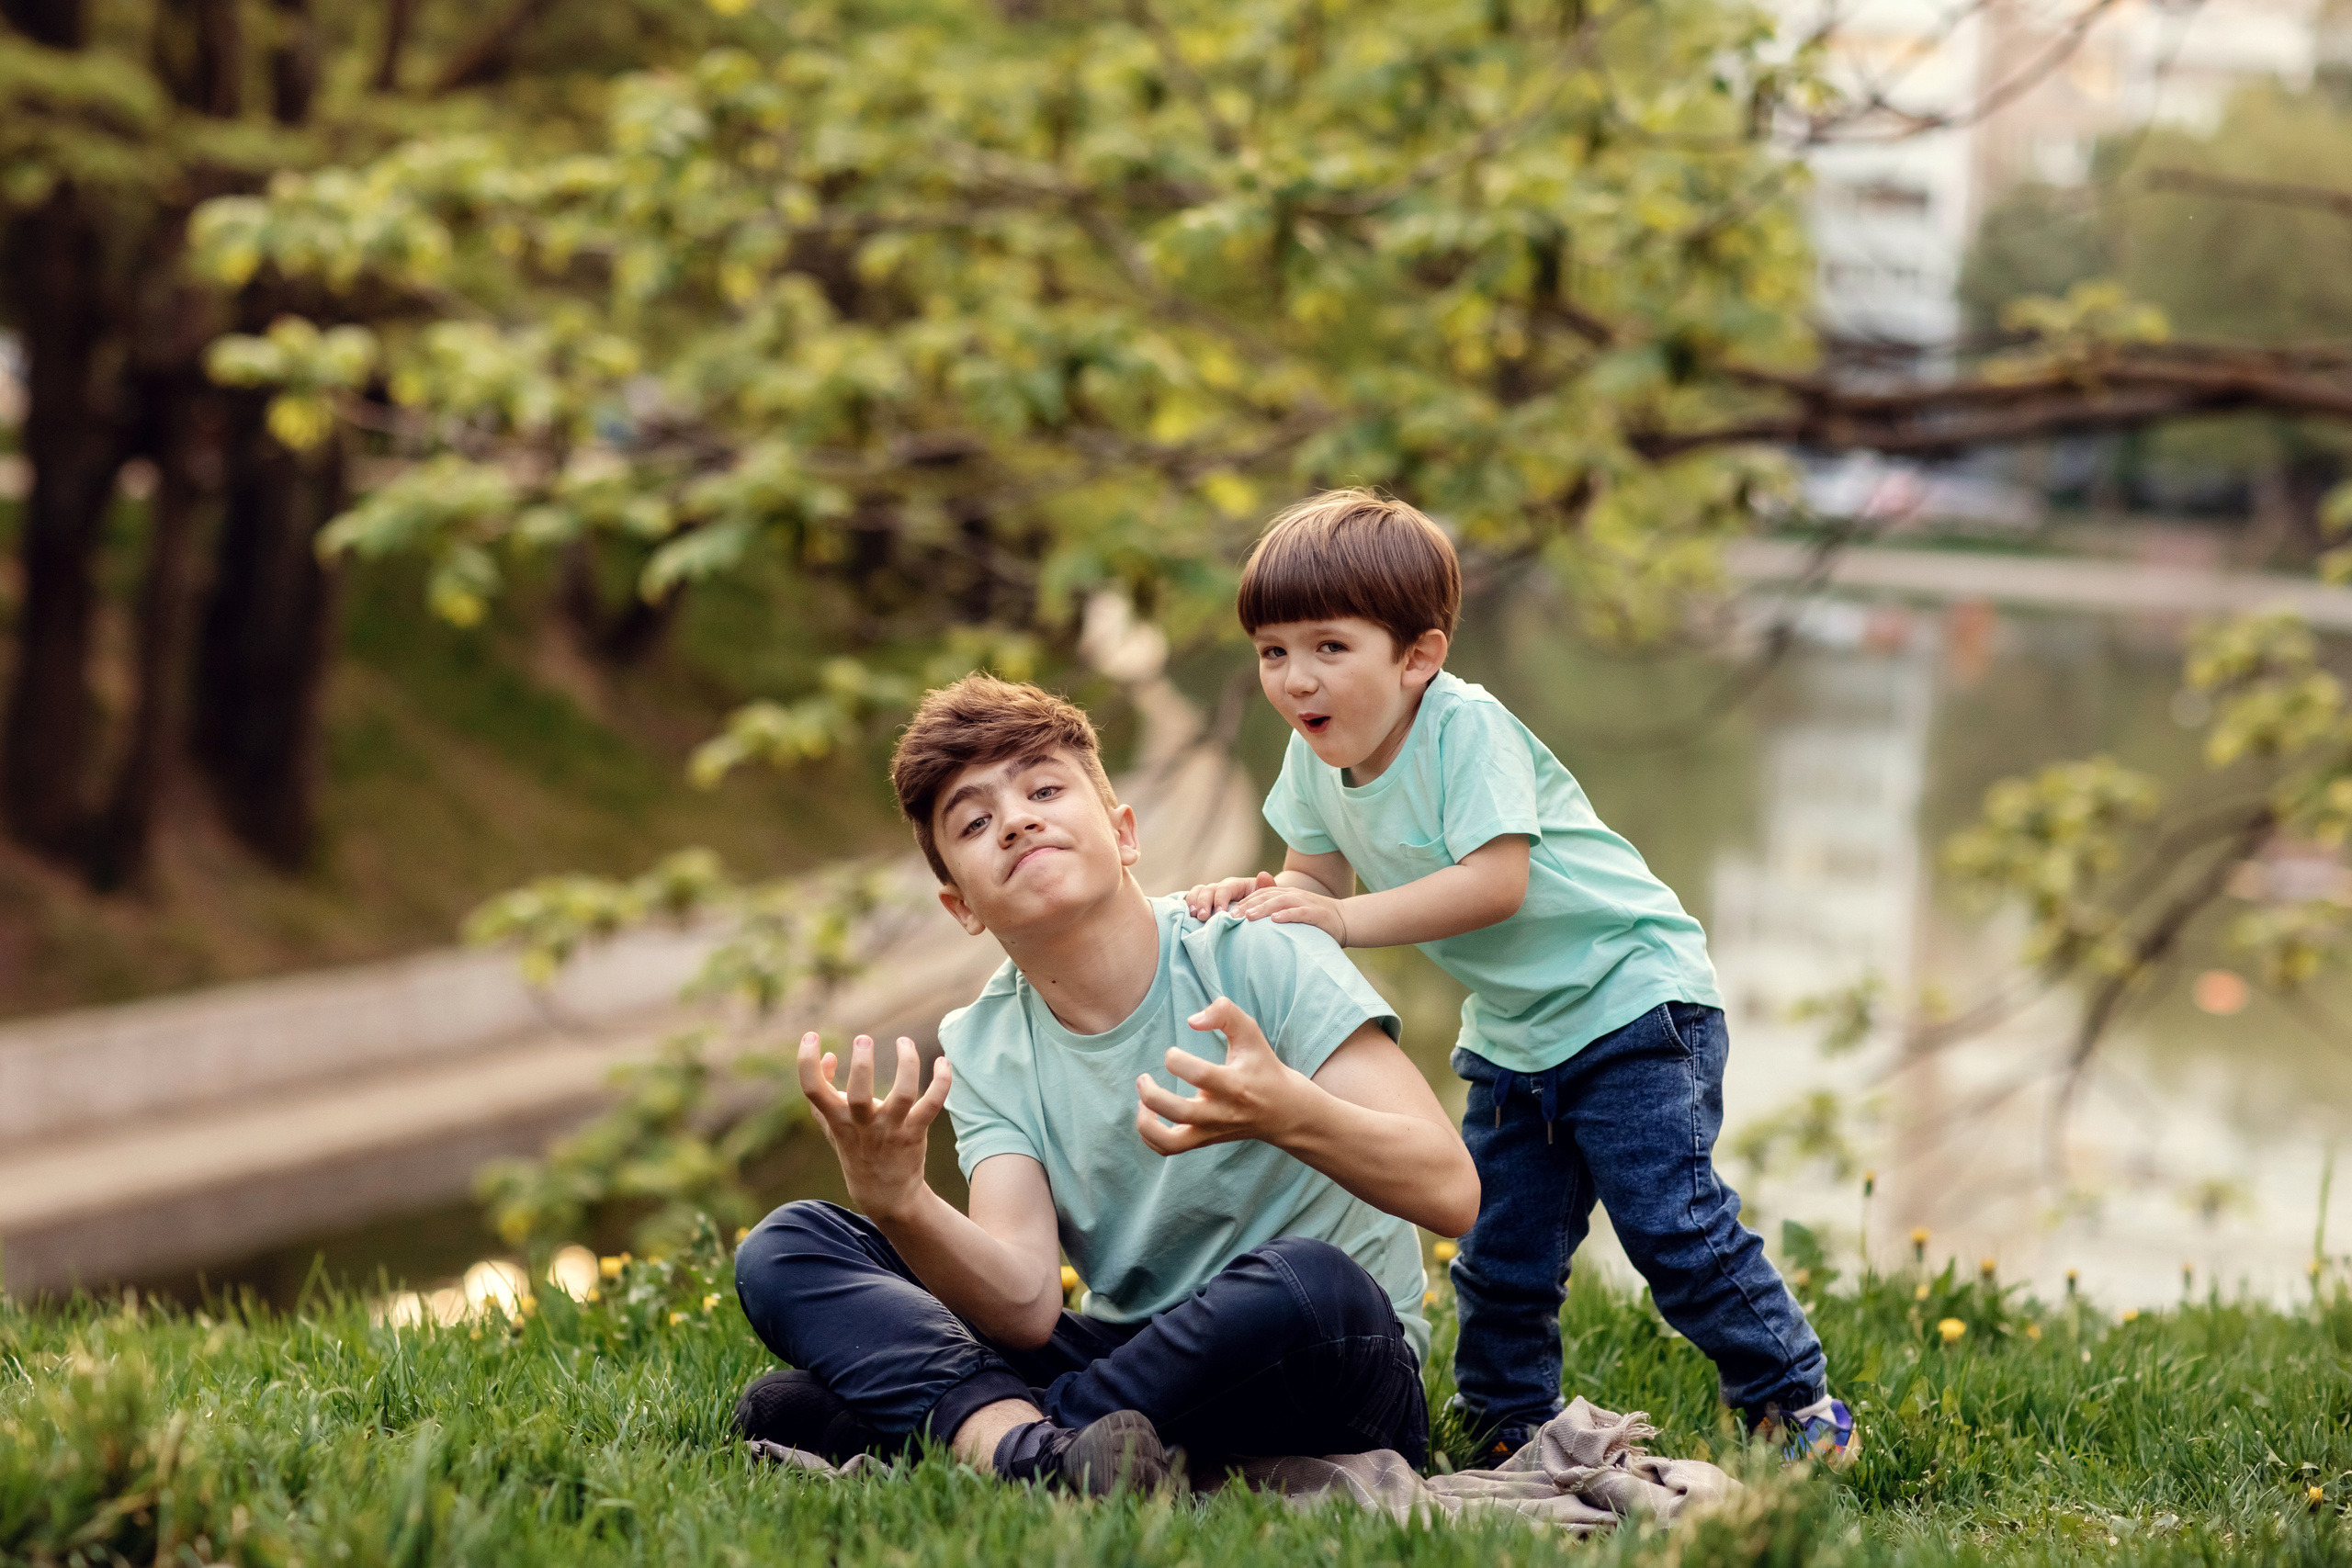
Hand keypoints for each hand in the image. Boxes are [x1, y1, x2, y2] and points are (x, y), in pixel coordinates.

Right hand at [798, 1032, 950, 1221]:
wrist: (884, 1193)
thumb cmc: (855, 1149)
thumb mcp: (832, 1124)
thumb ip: (824, 1091)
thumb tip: (829, 1055)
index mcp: (837, 1118)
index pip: (812, 1090)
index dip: (806, 1061)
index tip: (811, 1036)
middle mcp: (862, 1124)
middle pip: (859, 1095)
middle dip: (862, 1066)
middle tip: (863, 1039)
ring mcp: (891, 1129)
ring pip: (903, 1095)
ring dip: (907, 1065)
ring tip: (904, 1041)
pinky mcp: (915, 1132)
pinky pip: (933, 1104)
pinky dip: (942, 1081)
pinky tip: (943, 1061)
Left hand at [1135, 997, 1311, 1154]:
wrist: (1283, 1111)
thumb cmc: (1262, 1066)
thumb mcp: (1251, 1033)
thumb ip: (1225, 1013)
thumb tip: (1192, 1020)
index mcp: (1235, 1084)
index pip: (1200, 1075)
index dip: (1176, 1060)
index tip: (1172, 1052)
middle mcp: (1222, 1112)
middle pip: (1180, 1112)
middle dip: (1152, 1095)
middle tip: (1143, 1078)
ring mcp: (1211, 1130)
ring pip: (1171, 1142)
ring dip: (1146, 1124)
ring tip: (1143, 1102)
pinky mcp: (1204, 1140)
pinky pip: (1170, 1149)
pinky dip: (1150, 1137)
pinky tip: (1149, 1114)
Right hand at [1183, 871, 1274, 920]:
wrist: (1257, 909)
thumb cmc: (1261, 903)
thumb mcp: (1266, 895)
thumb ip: (1267, 886)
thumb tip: (1263, 875)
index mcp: (1235, 885)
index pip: (1225, 888)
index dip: (1221, 899)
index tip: (1220, 913)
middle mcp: (1221, 887)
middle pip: (1209, 889)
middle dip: (1204, 902)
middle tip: (1203, 917)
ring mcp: (1211, 895)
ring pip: (1198, 892)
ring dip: (1194, 903)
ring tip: (1194, 916)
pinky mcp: (1203, 903)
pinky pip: (1192, 899)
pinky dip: (1188, 904)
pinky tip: (1187, 915)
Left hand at [1233, 883, 1348, 943]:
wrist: (1346, 919)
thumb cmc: (1315, 920)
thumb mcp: (1294, 913)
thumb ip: (1276, 914)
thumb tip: (1251, 923)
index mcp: (1286, 895)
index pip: (1260, 894)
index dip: (1244, 901)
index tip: (1227, 913)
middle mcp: (1294, 895)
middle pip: (1266, 896)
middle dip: (1247, 905)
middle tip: (1231, 917)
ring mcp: (1306, 903)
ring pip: (1280, 902)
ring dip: (1263, 908)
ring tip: (1248, 917)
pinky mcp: (1317, 914)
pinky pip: (1301, 912)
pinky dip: (1288, 915)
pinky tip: (1276, 920)